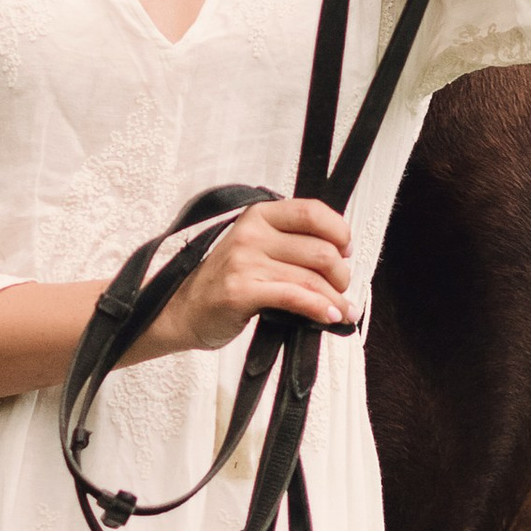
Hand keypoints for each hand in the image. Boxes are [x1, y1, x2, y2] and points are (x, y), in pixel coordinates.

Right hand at [133, 198, 354, 354]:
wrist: (184, 310)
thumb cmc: (226, 281)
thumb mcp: (254, 247)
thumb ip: (288, 242)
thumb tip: (340, 254)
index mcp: (258, 216)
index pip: (312, 212)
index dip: (339, 232)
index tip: (346, 250)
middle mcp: (251, 233)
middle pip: (320, 251)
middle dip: (341, 275)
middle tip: (341, 289)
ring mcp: (245, 262)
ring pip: (312, 279)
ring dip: (336, 300)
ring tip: (343, 311)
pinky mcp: (242, 291)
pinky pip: (296, 298)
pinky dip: (320, 310)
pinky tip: (329, 318)